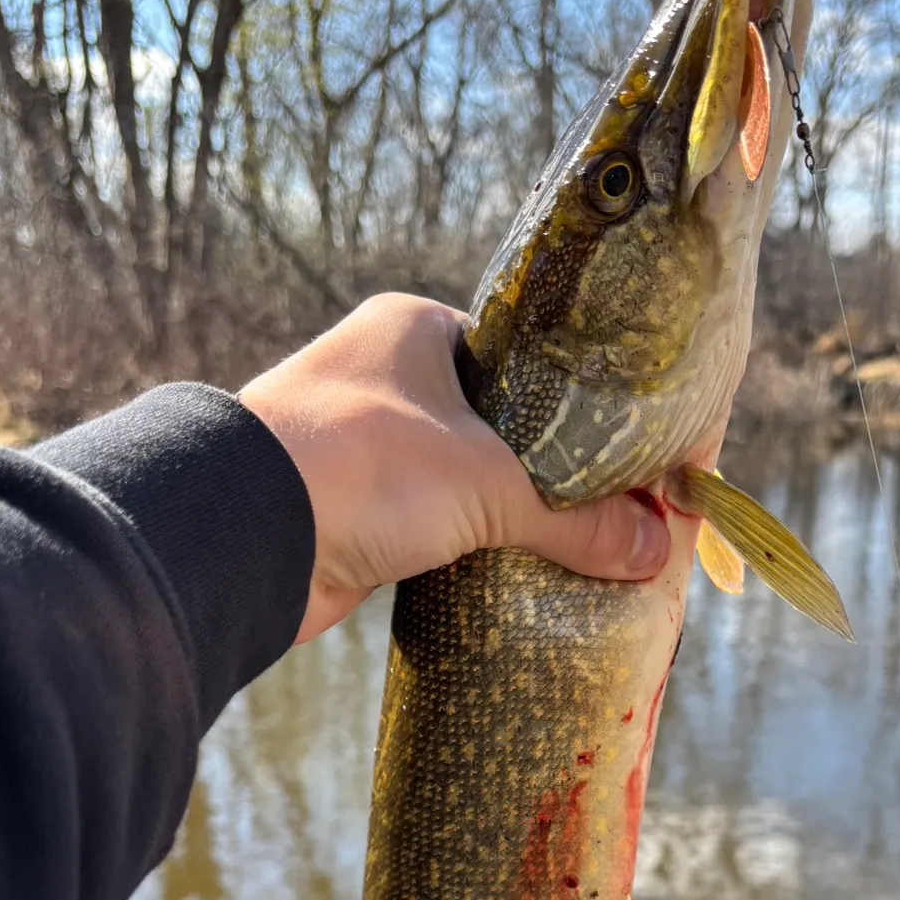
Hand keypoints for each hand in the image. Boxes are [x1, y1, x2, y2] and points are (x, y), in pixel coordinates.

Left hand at [240, 293, 671, 641]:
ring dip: (513, 513)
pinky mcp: (357, 506)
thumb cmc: (365, 468)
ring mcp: (368, 442)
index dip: (584, 410)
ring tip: (583, 543)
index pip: (527, 361)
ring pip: (468, 477)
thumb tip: (657, 549)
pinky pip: (437, 522)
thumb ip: (578, 518)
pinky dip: (474, 545)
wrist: (243, 538)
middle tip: (618, 506)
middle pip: (503, 424)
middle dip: (554, 471)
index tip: (632, 452)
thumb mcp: (490, 485)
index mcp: (418, 329)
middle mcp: (390, 375)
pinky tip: (521, 570)